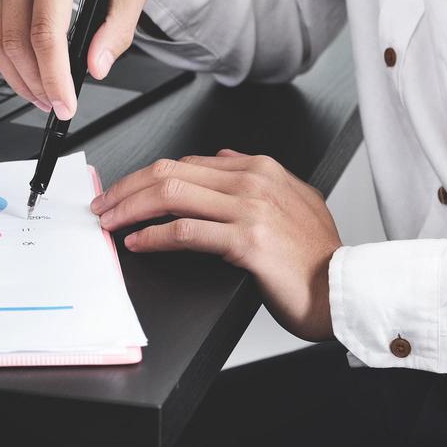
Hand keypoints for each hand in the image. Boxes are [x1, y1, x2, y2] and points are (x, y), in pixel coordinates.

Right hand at [0, 0, 147, 119]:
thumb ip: (117, 27)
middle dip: (34, 82)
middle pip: (13, 40)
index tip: (64, 104)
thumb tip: (96, 67)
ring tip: (38, 90)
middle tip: (54, 103)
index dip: (53, 77)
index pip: (45, 32)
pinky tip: (19, 63)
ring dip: (13, 73)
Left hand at [92, 150, 341, 340]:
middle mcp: (253, 181)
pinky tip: (138, 243)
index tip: (125, 193)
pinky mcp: (246, 241)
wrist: (341, 288)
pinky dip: (154, 236)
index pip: (187, 163)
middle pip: (170, 172)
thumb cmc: (315, 255)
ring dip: (131, 209)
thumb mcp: (294, 199)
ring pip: (171, 195)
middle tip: (105, 206)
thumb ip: (257, 176)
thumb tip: (223, 157)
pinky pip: (185, 232)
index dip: (147, 177)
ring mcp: (250, 209)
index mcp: (261, 169)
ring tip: (112, 223)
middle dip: (127, 188)